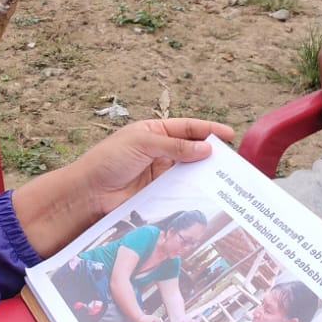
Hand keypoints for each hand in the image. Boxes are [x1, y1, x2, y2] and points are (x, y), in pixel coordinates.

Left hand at [78, 118, 233, 219]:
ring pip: (188, 171)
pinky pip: (180, 189)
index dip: (208, 130)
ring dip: (204, 173)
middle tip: (232, 160)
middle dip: (210, 153)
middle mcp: (159, 151)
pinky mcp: (158, 193)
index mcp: (154, 131)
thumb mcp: (143, 143)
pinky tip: (207, 193)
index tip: (229, 135)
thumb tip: (205, 149)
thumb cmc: (109, 160)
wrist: (89, 193)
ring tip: (225, 178)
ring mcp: (159, 173)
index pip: (187, 128)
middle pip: (191, 150)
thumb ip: (175, 146)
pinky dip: (193, 190)